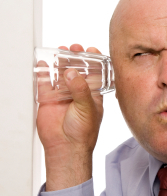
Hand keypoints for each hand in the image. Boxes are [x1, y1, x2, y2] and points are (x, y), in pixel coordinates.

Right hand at [37, 44, 103, 190]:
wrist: (66, 147)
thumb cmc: (83, 132)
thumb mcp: (88, 107)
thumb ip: (81, 89)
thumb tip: (72, 72)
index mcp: (93, 94)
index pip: (95, 73)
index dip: (94, 61)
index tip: (92, 49)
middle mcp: (78, 93)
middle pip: (76, 70)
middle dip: (75, 58)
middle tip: (73, 48)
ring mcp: (62, 95)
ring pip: (60, 74)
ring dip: (60, 62)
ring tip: (60, 51)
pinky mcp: (48, 99)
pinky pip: (44, 83)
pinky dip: (44, 72)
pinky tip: (44, 63)